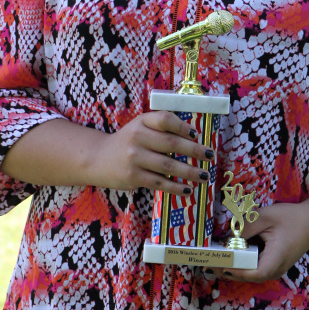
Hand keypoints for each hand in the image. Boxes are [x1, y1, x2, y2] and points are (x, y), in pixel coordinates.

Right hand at [91, 111, 213, 195]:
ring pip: (168, 166)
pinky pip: (159, 182)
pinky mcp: (133, 176)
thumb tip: (193, 136)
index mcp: (141, 122)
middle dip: (194, 151)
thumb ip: (160, 126)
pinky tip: (187, 189)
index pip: (165, 120)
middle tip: (210, 156)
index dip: (183, 126)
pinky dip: (175, 187)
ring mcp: (134, 158)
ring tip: (204, 176)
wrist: (98, 158)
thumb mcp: (139, 126)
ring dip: (190, 172)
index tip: (196, 134)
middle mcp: (137, 137)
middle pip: (172, 143)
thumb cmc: (127, 142)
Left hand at [213, 201, 308, 284]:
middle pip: (246, 276)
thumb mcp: (266, 217)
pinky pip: (252, 269)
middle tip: (206, 261)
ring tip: (211, 259)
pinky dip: (239, 264)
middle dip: (226, 270)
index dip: (234, 270)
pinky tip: (226, 255)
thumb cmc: (291, 219)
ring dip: (230, 268)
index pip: (253, 273)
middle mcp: (275, 270)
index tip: (217, 263)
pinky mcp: (271, 266)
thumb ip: (246, 227)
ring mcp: (273, 270)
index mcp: (276, 259)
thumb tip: (226, 238)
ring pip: (248, 275)